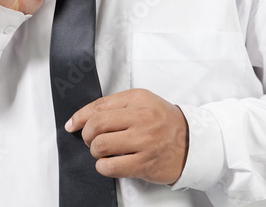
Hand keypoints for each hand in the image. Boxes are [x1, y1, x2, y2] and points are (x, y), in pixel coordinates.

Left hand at [66, 89, 188, 184]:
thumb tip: (82, 119)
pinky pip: (110, 167)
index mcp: (138, 99)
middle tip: (93, 140)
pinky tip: (110, 163)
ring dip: (96, 152)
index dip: (80, 117)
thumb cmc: (164, 122)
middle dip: (87, 136)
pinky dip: (103, 167)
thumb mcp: (143, 103)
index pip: (99, 106)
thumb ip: (116, 106)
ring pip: (100, 146)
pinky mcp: (145, 163)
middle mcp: (141, 117)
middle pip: (96, 125)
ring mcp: (144, 141)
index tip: (72, 124)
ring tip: (104, 152)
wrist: (193, 142)